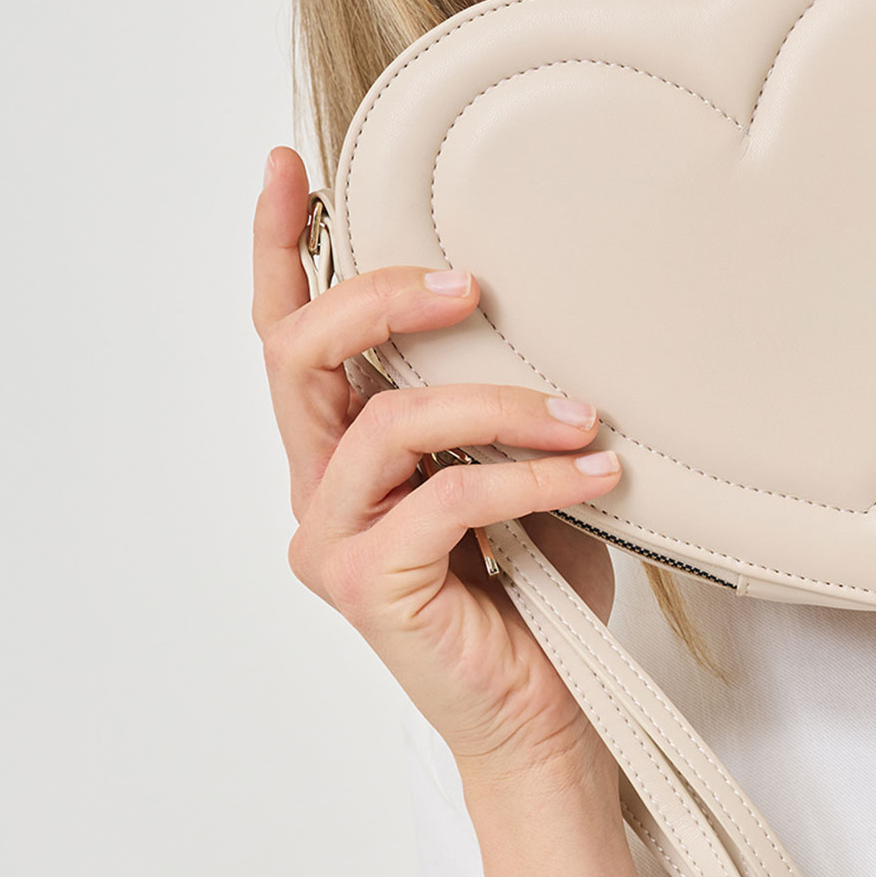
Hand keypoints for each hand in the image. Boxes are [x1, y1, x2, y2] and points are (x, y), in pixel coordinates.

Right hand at [253, 146, 625, 798]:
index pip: (286, 335)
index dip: (277, 247)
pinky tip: (598, 473)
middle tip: (471, 286)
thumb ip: (483, 404)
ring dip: (500, 402)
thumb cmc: (533, 588)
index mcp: (341, 454)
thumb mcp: (508, 469)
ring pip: (391, 420)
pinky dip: (532, 473)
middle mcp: (318, 490)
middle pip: (301, 353)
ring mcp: (335, 539)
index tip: (290, 163)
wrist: (547, 712)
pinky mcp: (373, 583)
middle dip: (383, 296)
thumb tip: (524, 313)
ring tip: (584, 416)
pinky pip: (449, 495)